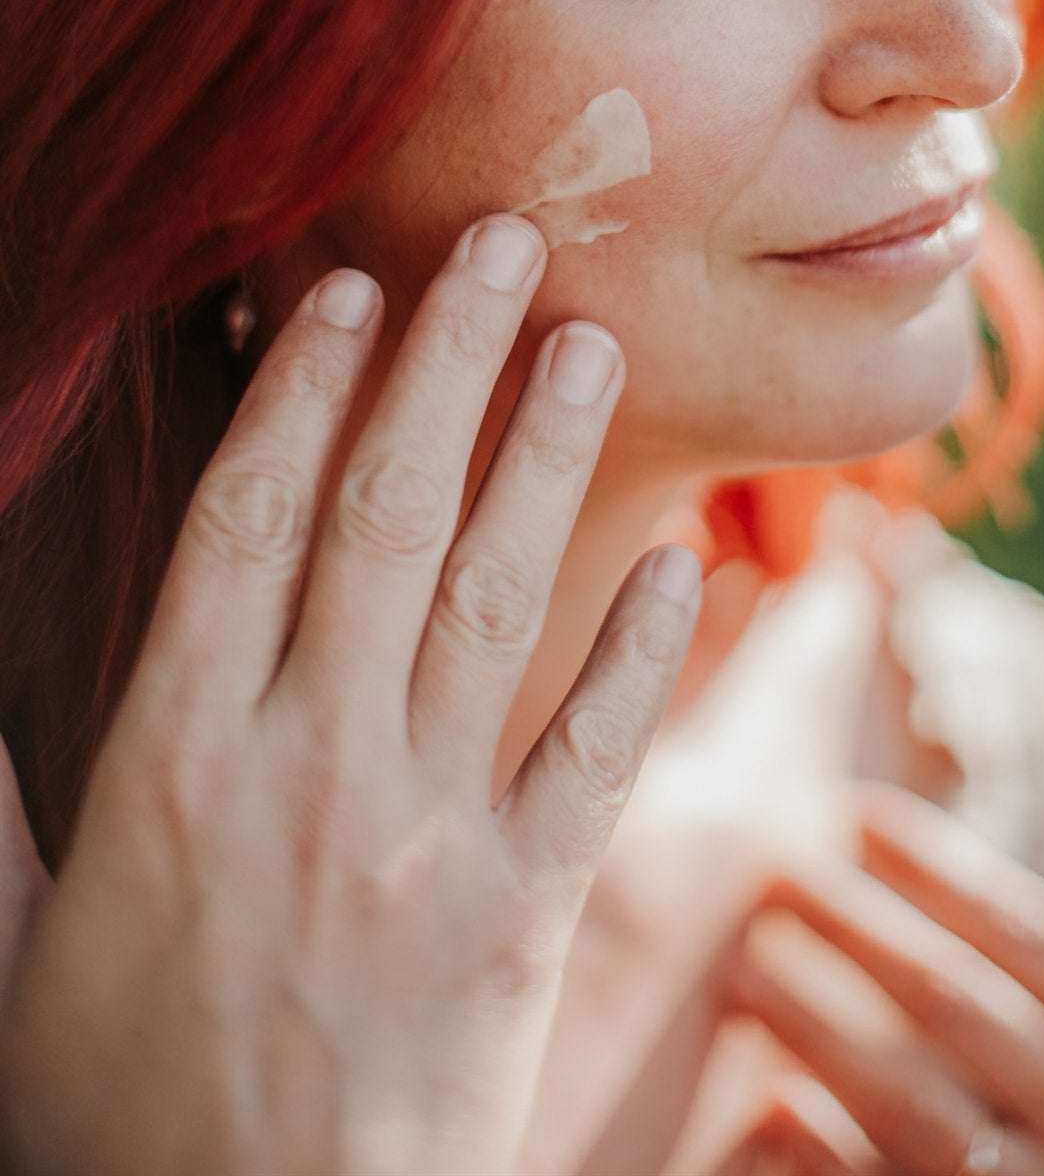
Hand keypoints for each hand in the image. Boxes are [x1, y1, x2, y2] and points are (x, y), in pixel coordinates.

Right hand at [0, 213, 701, 1175]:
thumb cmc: (108, 1117)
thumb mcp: (16, 942)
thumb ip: (7, 792)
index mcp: (172, 758)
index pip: (250, 522)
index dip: (301, 389)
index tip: (346, 288)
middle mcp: (307, 767)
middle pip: (383, 520)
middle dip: (440, 365)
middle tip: (499, 239)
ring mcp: (426, 834)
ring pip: (494, 600)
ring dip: (546, 459)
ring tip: (589, 343)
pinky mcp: (521, 912)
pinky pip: (594, 755)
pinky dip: (645, 653)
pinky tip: (691, 558)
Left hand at [720, 781, 1043, 1175]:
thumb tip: (924, 872)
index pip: (1033, 936)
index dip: (938, 869)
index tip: (854, 811)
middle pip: (961, 1005)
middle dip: (856, 929)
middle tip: (768, 871)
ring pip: (923, 1104)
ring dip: (821, 1029)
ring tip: (743, 967)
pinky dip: (833, 1156)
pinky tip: (768, 1108)